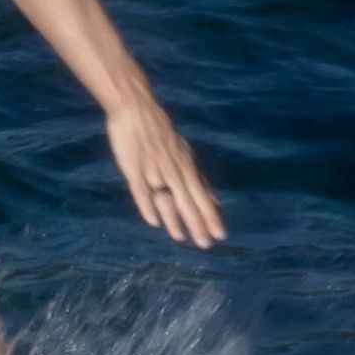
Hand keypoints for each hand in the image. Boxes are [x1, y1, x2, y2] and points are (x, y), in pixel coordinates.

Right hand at [105, 95, 225, 249]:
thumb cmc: (161, 134)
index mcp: (186, 167)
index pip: (201, 196)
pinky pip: (141, 189)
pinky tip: (152, 222)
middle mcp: (173, 170)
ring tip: (181, 238)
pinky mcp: (133, 168)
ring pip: (166, 198)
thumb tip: (216, 201)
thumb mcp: (185, 155)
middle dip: (197, 223)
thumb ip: (199, 180)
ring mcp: (152, 169)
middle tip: (205, 245)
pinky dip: (146, 205)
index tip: (220, 236)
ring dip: (174, 218)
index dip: (210, 216)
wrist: (136, 109)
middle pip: (187, 200)